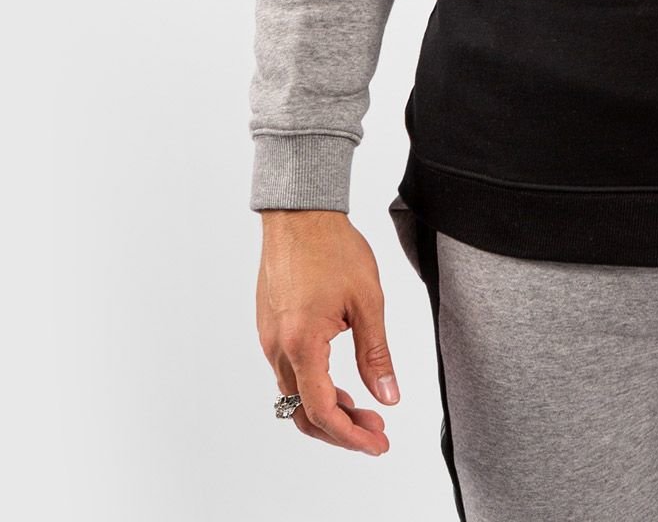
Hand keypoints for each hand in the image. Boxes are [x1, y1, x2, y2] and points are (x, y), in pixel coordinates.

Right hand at [256, 209, 400, 454]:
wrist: (300, 214)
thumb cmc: (333, 248)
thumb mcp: (367, 301)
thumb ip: (376, 354)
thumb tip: (388, 396)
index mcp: (302, 344)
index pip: (322, 410)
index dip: (350, 435)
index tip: (377, 443)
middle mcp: (277, 348)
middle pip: (303, 413)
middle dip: (340, 430)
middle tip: (376, 432)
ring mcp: (269, 339)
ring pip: (294, 396)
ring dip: (328, 410)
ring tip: (365, 409)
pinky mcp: (270, 329)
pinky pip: (288, 374)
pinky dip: (314, 388)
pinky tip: (341, 383)